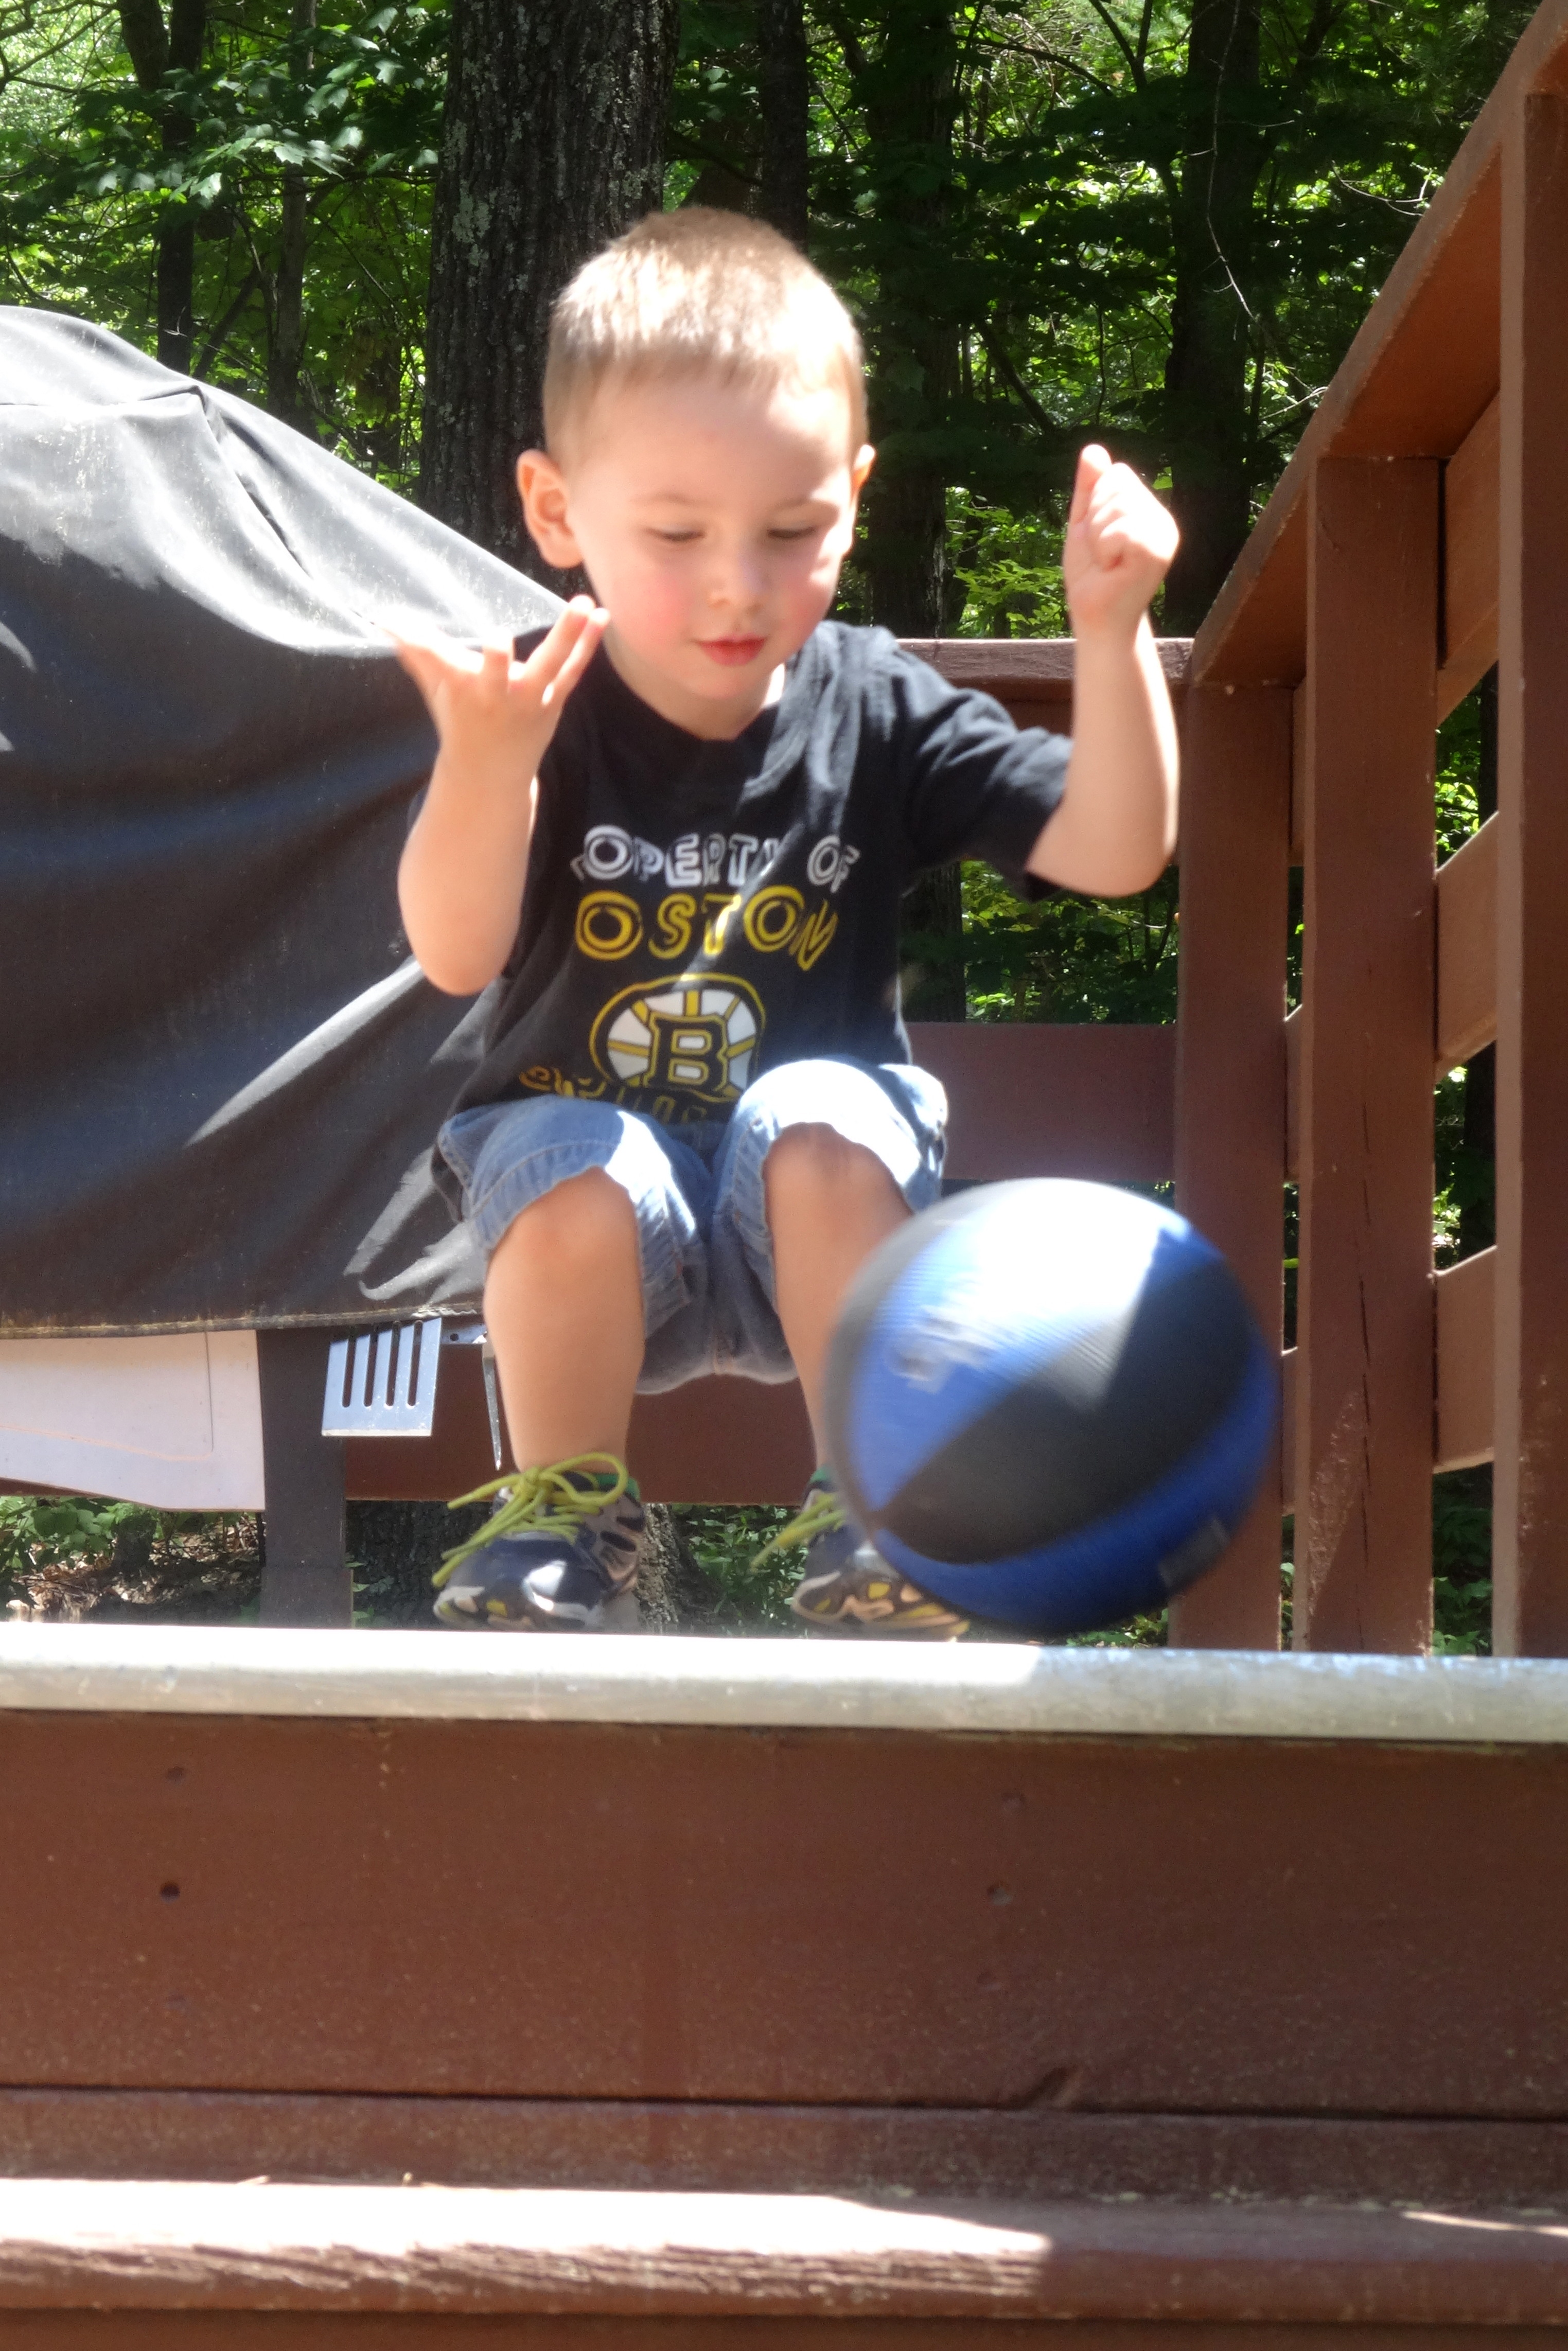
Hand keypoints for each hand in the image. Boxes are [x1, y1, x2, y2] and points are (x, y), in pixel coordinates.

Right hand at [390, 594, 608, 790]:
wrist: (491, 774)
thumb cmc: (460, 722)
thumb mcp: (436, 691)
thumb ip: (417, 654)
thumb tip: (384, 621)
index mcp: (462, 690)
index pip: (433, 659)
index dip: (413, 640)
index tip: (390, 622)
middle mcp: (495, 696)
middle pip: (496, 674)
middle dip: (495, 662)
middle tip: (495, 641)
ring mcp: (529, 699)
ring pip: (550, 666)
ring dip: (567, 635)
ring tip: (584, 603)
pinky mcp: (553, 700)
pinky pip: (573, 670)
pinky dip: (588, 644)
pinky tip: (602, 615)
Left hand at [1061, 446, 1177, 640]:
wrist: (1096, 619)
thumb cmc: (1091, 576)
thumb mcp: (1084, 524)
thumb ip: (1089, 488)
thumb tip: (1093, 449)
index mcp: (1148, 509)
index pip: (1116, 473)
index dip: (1095, 502)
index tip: (1099, 537)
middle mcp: (1162, 519)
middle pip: (1116, 484)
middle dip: (1095, 519)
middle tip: (1104, 554)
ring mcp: (1163, 534)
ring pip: (1117, 505)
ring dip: (1099, 537)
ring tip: (1109, 563)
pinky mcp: (1157, 551)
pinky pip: (1121, 528)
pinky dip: (1105, 549)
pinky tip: (1114, 569)